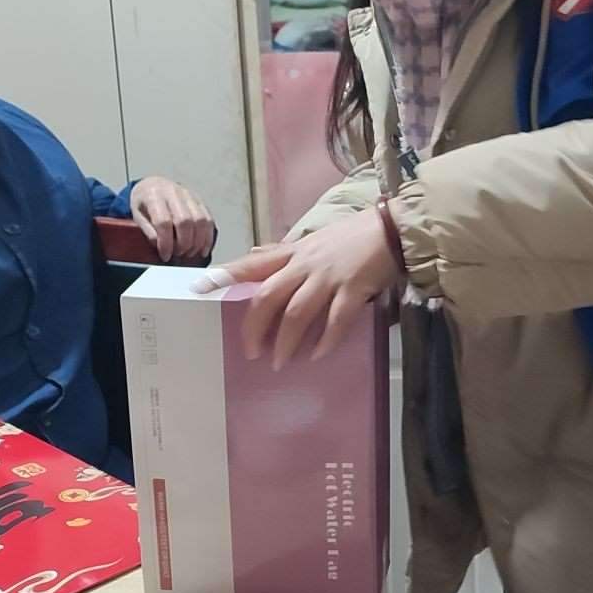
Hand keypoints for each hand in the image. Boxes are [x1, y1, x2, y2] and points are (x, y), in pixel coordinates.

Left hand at [130, 177, 216, 263]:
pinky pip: (208, 220)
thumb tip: (161, 247)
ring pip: (200, 220)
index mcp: (153, 196)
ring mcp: (189, 195)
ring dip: (197, 242)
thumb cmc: (145, 202)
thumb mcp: (137, 216)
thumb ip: (148, 231)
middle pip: (184, 221)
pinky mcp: (199, 201)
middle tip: (178, 254)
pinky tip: (202, 248)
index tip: (165, 255)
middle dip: (183, 243)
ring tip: (189, 253)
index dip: (166, 242)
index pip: (163, 222)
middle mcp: (173, 193)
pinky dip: (207, 237)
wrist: (153, 185)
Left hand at [204, 211, 401, 367]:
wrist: (393, 230)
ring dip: (286, 341)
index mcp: (293, 253)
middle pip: (268, 297)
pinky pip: (335, 319)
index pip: (251, 264)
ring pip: (297, 312)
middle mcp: (305, 264)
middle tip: (251, 353)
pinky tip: (318, 354)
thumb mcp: (312, 239)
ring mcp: (328, 277)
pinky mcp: (353, 289)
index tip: (200, 289)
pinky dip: (325, 340)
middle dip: (256, 327)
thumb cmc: (352, 236)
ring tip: (280, 363)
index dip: (225, 276)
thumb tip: (251, 255)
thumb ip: (281, 251)